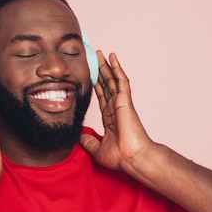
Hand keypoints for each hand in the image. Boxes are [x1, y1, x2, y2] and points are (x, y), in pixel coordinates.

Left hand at [80, 51, 154, 173]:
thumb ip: (88, 141)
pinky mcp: (125, 101)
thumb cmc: (120, 157)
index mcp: (110, 118)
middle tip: (95, 58)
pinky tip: (112, 58)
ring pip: (113, 80)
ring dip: (107, 66)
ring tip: (102, 53)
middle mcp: (116, 108)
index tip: (91, 77)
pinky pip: (121, 81)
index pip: (102, 97)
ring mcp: (121, 104)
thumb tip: (79, 135)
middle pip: (107, 85)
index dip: (96, 86)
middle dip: (101, 72)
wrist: (132, 158)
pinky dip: (117, 68)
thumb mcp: (97, 149)